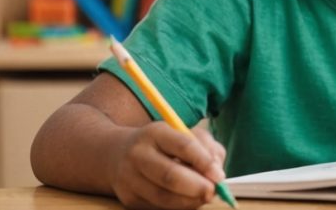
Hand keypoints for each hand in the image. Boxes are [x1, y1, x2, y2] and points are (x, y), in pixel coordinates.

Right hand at [107, 123, 227, 209]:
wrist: (116, 154)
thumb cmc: (161, 144)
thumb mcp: (184, 134)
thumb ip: (206, 148)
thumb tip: (217, 172)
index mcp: (156, 132)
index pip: (184, 146)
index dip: (204, 162)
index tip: (219, 175)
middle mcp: (139, 154)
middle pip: (170, 176)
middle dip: (196, 187)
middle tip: (213, 191)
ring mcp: (130, 178)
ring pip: (164, 197)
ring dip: (189, 201)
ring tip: (203, 197)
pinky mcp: (129, 199)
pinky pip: (158, 207)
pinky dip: (178, 207)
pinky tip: (186, 201)